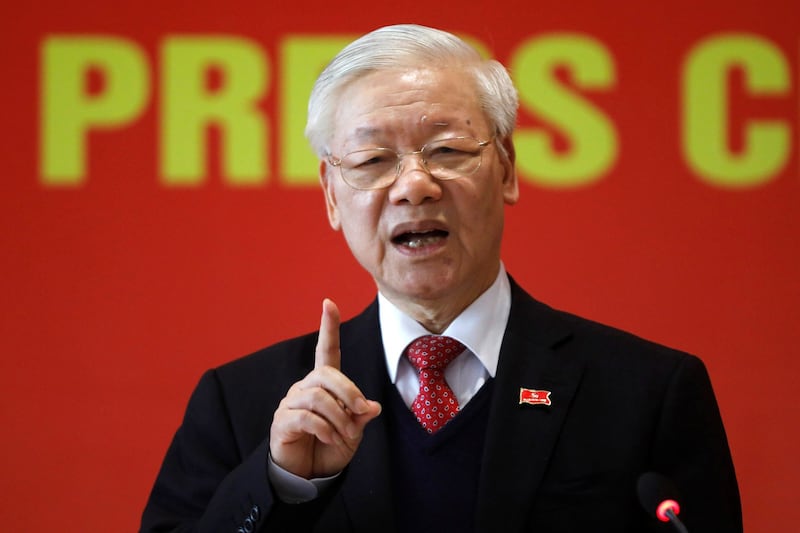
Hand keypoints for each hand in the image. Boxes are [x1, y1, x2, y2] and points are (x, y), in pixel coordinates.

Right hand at [269, 299, 381, 478]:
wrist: (307, 475)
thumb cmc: (329, 448)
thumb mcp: (353, 433)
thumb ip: (360, 418)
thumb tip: (372, 407)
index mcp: (324, 384)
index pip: (326, 350)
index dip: (328, 327)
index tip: (329, 303)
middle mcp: (305, 387)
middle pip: (327, 374)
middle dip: (350, 392)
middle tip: (363, 413)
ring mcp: (291, 403)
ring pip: (318, 398)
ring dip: (340, 419)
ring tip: (346, 436)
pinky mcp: (282, 421)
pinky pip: (307, 417)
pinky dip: (326, 429)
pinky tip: (332, 440)